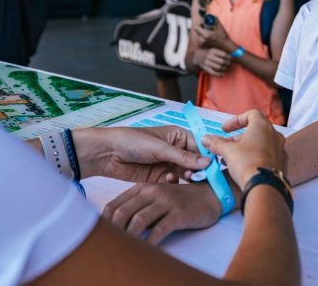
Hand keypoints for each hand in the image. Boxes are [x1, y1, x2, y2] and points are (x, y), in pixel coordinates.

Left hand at [74, 126, 209, 182]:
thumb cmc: (133, 142)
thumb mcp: (160, 148)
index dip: (204, 158)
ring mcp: (166, 163)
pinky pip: (171, 181)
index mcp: (177, 136)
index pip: (198, 147)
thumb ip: (184, 157)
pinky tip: (168, 180)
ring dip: (184, 177)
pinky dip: (172, 182)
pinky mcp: (158, 176)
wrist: (108, 154)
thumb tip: (207, 162)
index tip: (210, 169)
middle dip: (194, 170)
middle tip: (194, 177)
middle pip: (193, 162)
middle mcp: (174, 149)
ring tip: (182, 178)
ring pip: (183, 173)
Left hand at [103, 181, 220, 243]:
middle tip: (105, 247)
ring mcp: (166, 202)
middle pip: (123, 212)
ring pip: (139, 220)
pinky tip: (144, 251)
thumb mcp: (158, 197)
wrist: (211, 195)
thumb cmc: (181, 199)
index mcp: (143, 188)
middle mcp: (152, 192)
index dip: (104, 222)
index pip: (115, 205)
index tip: (97, 236)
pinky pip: (159, 229)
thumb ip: (139, 207)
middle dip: (112, 231)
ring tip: (121, 251)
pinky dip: (149, 242)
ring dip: (128, 237)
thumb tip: (117, 226)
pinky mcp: (178, 213)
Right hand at [192, 47, 231, 75]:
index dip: (229, 57)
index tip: (232, 59)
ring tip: (227, 68)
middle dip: (228, 64)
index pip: (224, 54)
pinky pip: (213, 72)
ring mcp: (207, 62)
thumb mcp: (213, 49)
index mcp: (212, 50)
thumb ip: (221, 51)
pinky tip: (223, 74)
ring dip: (225, 69)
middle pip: (222, 61)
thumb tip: (232, 54)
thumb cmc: (208, 52)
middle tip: (230, 64)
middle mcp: (209, 56)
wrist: (197, 55)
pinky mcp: (205, 68)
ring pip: (219, 67)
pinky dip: (219, 74)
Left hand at [193, 20, 235, 51]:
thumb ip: (214, 19)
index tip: (204, 23)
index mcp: (205, 34)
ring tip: (210, 32)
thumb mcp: (220, 27)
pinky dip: (205, 36)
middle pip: (197, 31)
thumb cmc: (223, 37)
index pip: (196, 28)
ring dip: (203, 31)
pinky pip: (202, 38)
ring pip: (199, 34)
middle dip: (202, 27)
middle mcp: (203, 39)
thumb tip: (211, 15)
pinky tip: (211, 36)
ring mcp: (203, 43)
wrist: (225, 46)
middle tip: (208, 26)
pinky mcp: (204, 45)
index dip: (199, 24)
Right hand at [203, 110, 286, 187]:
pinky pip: (266, 155)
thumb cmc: (247, 162)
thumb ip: (216, 142)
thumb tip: (206, 139)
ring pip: (260, 144)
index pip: (251, 114)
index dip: (236, 120)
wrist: (265, 186)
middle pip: (255, 130)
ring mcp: (280, 149)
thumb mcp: (227, 151)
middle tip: (226, 146)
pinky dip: (255, 157)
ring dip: (245, 148)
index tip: (224, 129)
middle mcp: (274, 135)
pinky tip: (243, 167)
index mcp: (262, 126)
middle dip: (238, 137)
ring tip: (231, 159)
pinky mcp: (281, 163)